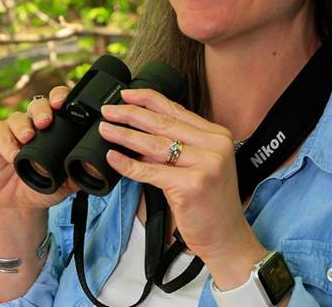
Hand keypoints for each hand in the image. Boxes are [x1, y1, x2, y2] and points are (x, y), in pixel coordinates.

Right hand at [0, 85, 77, 211]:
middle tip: (45, 121)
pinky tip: (13, 155)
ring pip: (17, 117)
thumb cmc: (45, 186)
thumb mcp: (67, 182)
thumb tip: (96, 167)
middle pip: (38, 104)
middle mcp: (33, 123)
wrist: (21, 205)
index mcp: (54, 126)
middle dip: (42, 110)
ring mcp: (14, 130)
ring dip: (22, 125)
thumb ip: (80, 172)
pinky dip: (6, 143)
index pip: (58, 103)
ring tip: (28, 137)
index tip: (63, 104)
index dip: (60, 98)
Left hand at [99, 89, 265, 284]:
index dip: (148, 99)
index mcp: (217, 136)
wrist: (226, 237)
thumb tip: (139, 135)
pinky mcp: (192, 185)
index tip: (125, 94)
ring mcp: (205, 164)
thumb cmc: (209, 204)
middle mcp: (214, 146)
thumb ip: (176, 148)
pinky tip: (113, 157)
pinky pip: (150, 171)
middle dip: (131, 114)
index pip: (176, 109)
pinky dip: (128, 165)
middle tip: (108, 110)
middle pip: (163, 123)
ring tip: (105, 130)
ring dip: (124, 135)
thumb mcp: (199, 166)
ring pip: (154, 145)